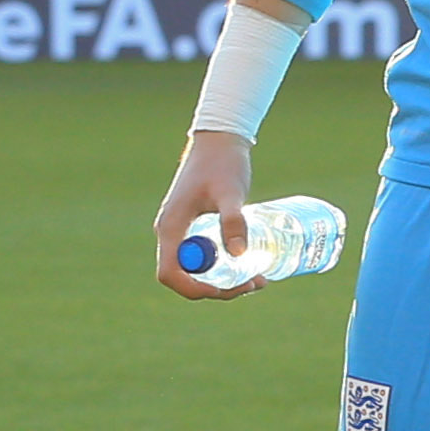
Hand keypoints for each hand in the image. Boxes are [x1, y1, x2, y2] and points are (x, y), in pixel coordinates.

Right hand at [154, 130, 258, 299]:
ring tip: (259, 279)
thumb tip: (239, 255)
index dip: (196, 289)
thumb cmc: (223, 163)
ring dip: (224, 280)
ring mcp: (182, 231)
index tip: (232, 288)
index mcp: (171, 228)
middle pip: (185, 276)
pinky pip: (205, 256)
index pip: (170, 273)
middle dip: (218, 287)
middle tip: (256, 283)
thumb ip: (234, 220)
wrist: (220, 141)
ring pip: (197, 269)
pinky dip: (224, 266)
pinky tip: (251, 264)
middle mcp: (171, 233)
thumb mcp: (231, 193)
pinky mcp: (195, 227)